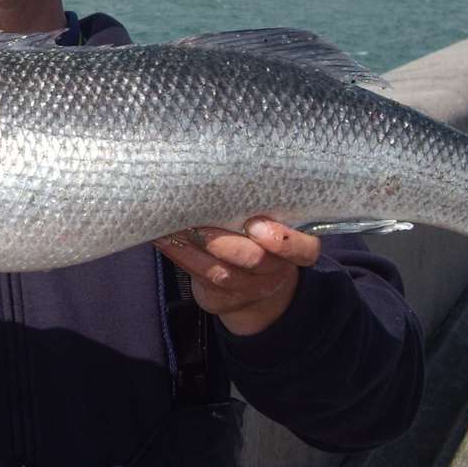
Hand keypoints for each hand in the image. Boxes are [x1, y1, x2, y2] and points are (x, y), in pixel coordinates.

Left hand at [153, 217, 319, 335]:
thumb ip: (261, 206)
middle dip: (226, 242)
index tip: (255, 224)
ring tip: (174, 224)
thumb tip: (226, 166)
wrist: (255, 289)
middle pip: (254, 260)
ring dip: (193, 247)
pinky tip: (163, 237)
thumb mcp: (273, 223)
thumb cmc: (260, 239)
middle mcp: (274, 273)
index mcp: (296, 251)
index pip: (304, 250)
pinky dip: (179, 255)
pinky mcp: (220, 300)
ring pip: (220, 272)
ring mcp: (247, 290)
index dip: (282, 241)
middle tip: (202, 224)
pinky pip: (198, 277)